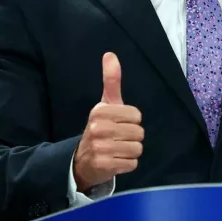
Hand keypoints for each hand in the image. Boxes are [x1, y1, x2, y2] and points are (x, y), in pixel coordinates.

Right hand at [73, 52, 143, 191]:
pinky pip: (132, 164)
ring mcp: (99, 148)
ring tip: (117, 150)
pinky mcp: (103, 166)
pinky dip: (127, 164)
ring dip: (130, 151)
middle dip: (132, 137)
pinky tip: (115, 160)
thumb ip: (111, 80)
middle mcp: (98, 128)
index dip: (132, 121)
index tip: (119, 123)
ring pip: (137, 149)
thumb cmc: (101, 128)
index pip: (137, 116)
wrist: (82, 159)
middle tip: (118, 138)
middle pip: (139, 133)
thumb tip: (110, 54)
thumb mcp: (105, 104)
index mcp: (99, 111)